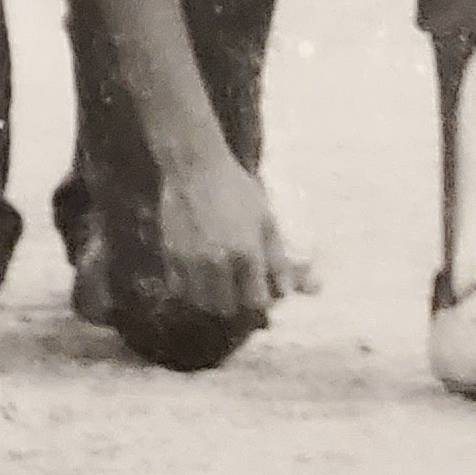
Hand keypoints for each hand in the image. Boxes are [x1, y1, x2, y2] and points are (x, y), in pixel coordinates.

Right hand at [151, 150, 291, 327]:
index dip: (263, 298)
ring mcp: (189, 259)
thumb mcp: (267, 221)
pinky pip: (179, 287)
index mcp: (246, 254)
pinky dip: (190, 288)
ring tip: (220, 282)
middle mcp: (216, 262)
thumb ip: (281, 261)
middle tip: (241, 286)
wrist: (194, 166)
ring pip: (201, 302)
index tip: (263, 287)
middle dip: (237, 302)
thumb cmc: (237, 190)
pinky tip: (199, 273)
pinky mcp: (170, 253)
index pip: (257, 302)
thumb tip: (306, 291)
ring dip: (213, 298)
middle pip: (227, 308)